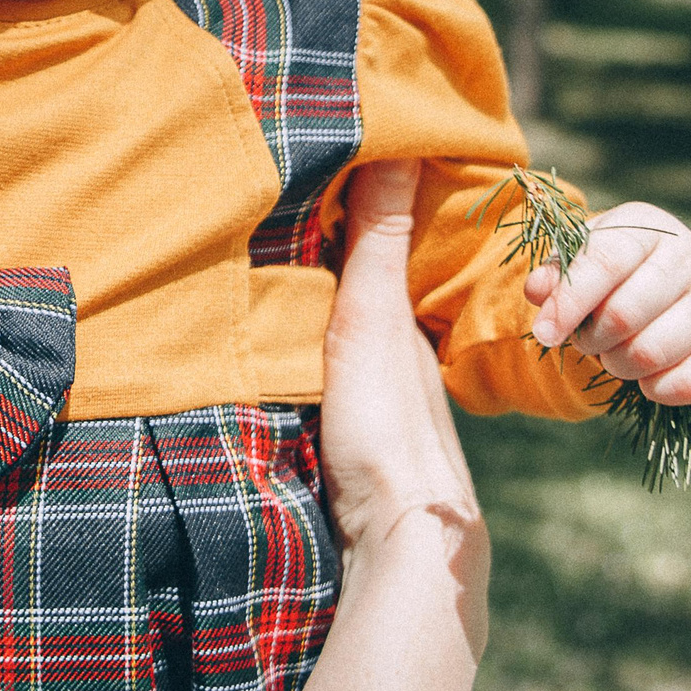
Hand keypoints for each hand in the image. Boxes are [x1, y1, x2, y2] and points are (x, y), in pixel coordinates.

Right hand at [321, 160, 489, 660]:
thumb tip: (408, 145)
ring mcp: (387, 422)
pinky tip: (296, 378)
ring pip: (361, 357)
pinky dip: (323, 372)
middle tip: (294, 228)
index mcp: (410, 332)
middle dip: (346, 275)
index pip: (391, 259)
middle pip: (377, 310)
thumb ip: (380, 240)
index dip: (369, 219)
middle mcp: (406, 372)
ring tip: (280, 295)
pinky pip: (343, 397)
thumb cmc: (389, 425)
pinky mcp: (361, 463)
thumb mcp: (374, 317)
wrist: (402, 545)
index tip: (338, 175)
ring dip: (331, 329)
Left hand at [524, 202, 690, 406]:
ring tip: (614, 353)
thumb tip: (539, 291)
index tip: (545, 335)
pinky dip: (655, 389)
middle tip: (587, 340)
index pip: (603, 263)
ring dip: (618, 365)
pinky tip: (646, 376)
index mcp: (647, 226)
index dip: (568, 304)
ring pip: (651, 352)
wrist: (658, 285)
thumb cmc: (608, 273)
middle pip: (624, 314)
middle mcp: (689, 257)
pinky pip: (689, 384)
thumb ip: (554, 274)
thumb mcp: (576, 261)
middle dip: (592, 339)